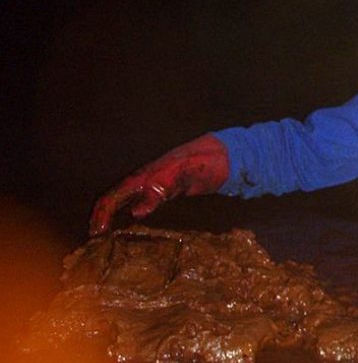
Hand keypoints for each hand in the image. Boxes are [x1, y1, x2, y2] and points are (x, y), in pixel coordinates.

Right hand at [89, 134, 228, 235]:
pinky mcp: (166, 192)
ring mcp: (154, 186)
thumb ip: (158, 193)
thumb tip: (135, 213)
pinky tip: (135, 226)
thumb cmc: (199, 164)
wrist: (220, 156)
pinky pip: (143, 204)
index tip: (95, 234)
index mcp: (141, 178)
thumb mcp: (179, 178)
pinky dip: (133, 216)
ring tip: (109, 238)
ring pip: (126, 202)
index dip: (100, 215)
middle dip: (102, 219)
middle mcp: (143, 182)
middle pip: (115, 201)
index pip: (111, 197)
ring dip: (115, 218)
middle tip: (96, 242)